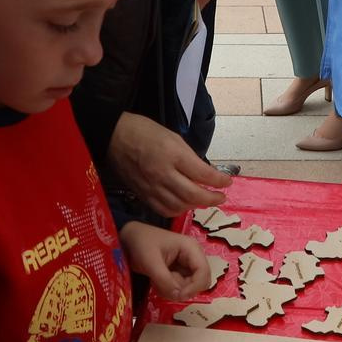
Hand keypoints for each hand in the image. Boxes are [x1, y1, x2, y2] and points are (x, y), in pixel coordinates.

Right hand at [110, 112, 232, 216]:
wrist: (114, 136)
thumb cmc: (145, 131)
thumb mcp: (173, 137)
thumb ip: (189, 157)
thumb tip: (204, 173)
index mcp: (173, 155)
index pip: (203, 174)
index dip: (219, 181)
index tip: (227, 182)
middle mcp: (163, 174)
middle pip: (193, 195)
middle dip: (212, 198)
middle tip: (221, 197)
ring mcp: (152, 187)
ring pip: (180, 206)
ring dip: (196, 206)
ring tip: (204, 200)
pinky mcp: (143, 195)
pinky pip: (164, 209)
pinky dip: (178, 210)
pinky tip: (184, 205)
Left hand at [122, 223, 213, 299]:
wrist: (130, 238)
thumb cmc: (141, 244)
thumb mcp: (150, 261)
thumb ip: (164, 280)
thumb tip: (178, 296)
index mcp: (191, 249)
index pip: (204, 273)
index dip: (194, 288)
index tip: (178, 296)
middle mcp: (193, 257)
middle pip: (199, 283)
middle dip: (182, 290)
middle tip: (162, 287)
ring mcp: (186, 266)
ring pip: (189, 288)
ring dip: (172, 290)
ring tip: (156, 281)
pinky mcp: (179, 273)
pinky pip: (180, 288)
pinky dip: (169, 290)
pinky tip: (156, 281)